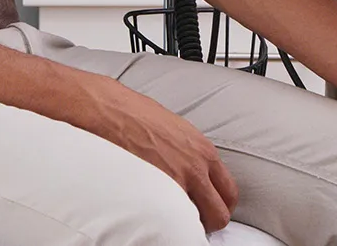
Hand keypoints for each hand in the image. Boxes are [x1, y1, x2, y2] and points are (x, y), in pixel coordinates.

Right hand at [86, 76, 238, 231]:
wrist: (107, 110)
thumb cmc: (134, 113)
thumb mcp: (175, 128)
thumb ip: (190, 153)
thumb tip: (193, 172)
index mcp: (202, 151)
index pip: (229, 191)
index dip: (220, 204)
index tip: (210, 208)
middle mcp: (194, 169)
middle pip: (219, 214)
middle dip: (208, 221)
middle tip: (193, 222)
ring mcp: (174, 184)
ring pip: (196, 223)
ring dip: (187, 225)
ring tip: (171, 219)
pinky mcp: (151, 194)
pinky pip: (168, 220)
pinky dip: (165, 224)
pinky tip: (154, 216)